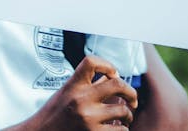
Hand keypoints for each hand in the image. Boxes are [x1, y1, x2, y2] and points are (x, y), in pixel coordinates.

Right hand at [12, 56, 138, 129]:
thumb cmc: (55, 114)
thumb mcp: (67, 93)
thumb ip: (88, 85)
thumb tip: (112, 77)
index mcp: (73, 86)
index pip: (92, 63)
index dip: (108, 64)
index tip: (114, 74)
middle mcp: (81, 99)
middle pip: (117, 84)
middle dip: (131, 92)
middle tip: (132, 99)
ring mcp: (88, 117)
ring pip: (123, 110)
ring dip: (128, 115)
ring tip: (124, 117)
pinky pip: (121, 130)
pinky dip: (123, 129)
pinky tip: (117, 128)